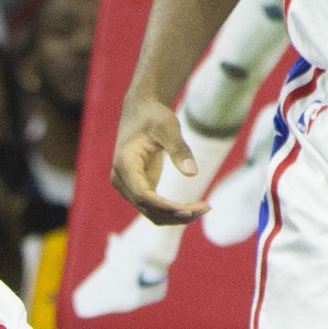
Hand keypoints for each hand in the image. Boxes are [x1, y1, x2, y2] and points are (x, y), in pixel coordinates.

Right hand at [110, 93, 208, 225]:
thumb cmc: (153, 116)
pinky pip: (154, 207)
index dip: (164, 206)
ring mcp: (128, 186)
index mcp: (125, 165)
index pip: (142, 195)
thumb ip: (179, 150)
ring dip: (175, 216)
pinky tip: (193, 208)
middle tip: (206, 208)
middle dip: (176, 213)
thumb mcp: (168, 127)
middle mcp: (122, 180)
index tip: (187, 210)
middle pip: (147, 208)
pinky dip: (172, 211)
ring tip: (204, 208)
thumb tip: (192, 174)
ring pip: (150, 212)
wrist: (139, 112)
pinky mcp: (138, 187)